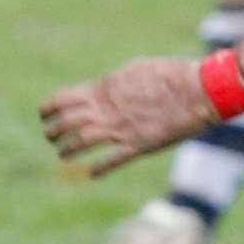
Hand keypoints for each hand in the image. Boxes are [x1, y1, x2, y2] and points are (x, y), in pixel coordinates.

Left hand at [40, 58, 217, 176]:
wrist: (199, 90)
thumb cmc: (171, 74)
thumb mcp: (136, 70)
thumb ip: (115, 83)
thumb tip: (102, 89)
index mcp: (106, 88)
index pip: (64, 98)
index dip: (49, 107)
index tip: (43, 113)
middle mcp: (108, 110)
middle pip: (68, 122)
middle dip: (54, 130)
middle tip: (50, 135)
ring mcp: (122, 130)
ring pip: (82, 142)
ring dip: (68, 149)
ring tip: (62, 153)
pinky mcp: (140, 146)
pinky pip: (113, 161)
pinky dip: (98, 169)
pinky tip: (90, 174)